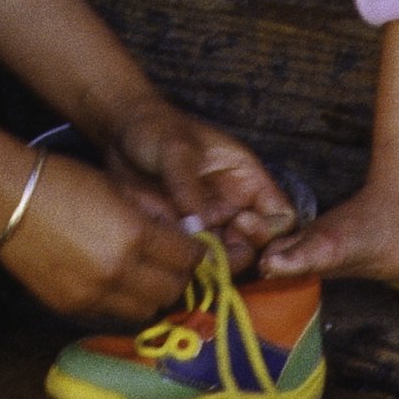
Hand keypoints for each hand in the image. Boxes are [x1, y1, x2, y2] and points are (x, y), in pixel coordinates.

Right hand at [0, 148, 198, 324]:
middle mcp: (117, 273)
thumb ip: (151, 215)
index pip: (186, 259)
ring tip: (143, 273)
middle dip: (178, 275)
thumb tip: (178, 234)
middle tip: (172, 261)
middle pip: (171, 291)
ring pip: (144, 311)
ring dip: (151, 294)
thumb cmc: (62, 179)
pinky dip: (121, 301)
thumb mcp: (116, 188)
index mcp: (133, 236)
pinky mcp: (70, 308)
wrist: (6, 196)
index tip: (192, 245)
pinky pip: (111, 313)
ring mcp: (92, 295)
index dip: (195, 252)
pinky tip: (113, 279)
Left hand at [104, 97, 297, 261]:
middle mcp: (232, 207)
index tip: (243, 226)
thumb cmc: (155, 129)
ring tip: (188, 256)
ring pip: (225, 262)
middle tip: (212, 254)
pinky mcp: (182, 238)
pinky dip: (187, 269)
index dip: (270, 230)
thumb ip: (187, 186)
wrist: (118, 136)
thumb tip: (196, 228)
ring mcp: (208, 225)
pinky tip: (171, 259)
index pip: (280, 216)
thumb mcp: (175, 149)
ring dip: (211, 267)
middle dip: (240, 257)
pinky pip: (194, 263)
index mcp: (246, 179)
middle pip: (254, 247)